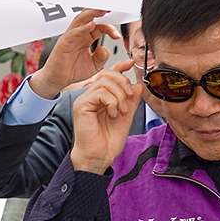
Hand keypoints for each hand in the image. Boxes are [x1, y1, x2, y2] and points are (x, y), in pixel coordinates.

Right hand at [28, 8, 117, 98]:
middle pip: (90, 18)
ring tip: (101, 11)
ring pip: (80, 20)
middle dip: (99, 12)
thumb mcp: (94, 66)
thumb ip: (102, 57)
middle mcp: (79, 34)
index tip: (117, 36)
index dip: (109, 29)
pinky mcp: (64, 42)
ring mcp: (71, 37)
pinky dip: (82, 28)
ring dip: (91, 14)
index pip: (100, 27)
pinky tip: (91, 25)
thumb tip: (104, 48)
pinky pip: (73, 32)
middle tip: (109, 9)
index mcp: (87, 38)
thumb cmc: (73, 71)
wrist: (58, 79)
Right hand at [70, 60, 143, 174]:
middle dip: (123, 83)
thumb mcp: (126, 117)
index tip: (131, 63)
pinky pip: (99, 92)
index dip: (120, 67)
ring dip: (119, 96)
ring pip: (104, 82)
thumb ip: (131, 101)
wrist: (99, 157)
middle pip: (107, 74)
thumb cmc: (107, 141)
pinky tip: (113, 113)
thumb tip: (138, 85)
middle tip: (129, 98)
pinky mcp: (81, 105)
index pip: (109, 75)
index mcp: (100, 97)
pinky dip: (112, 102)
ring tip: (121, 111)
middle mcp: (91, 96)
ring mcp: (84, 100)